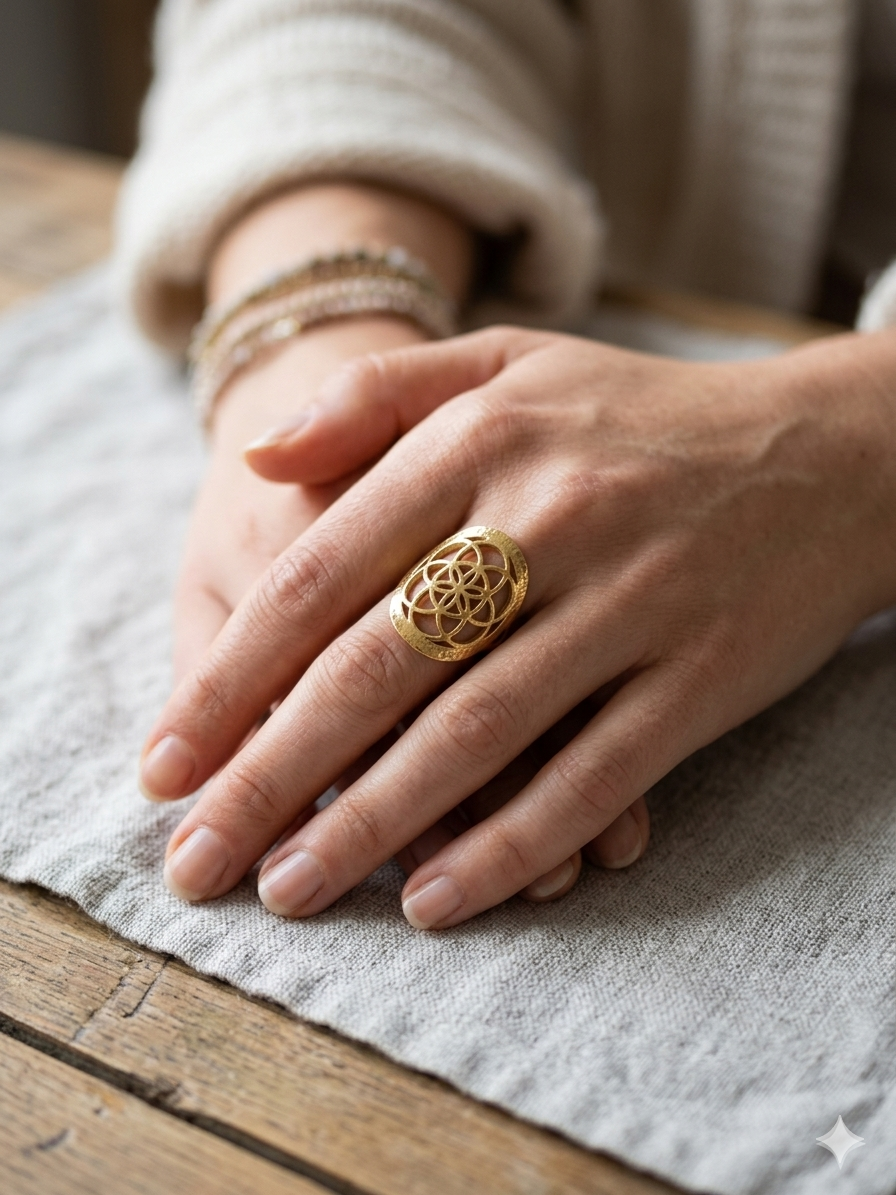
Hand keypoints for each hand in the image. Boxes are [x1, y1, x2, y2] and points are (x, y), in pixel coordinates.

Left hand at [171, 315, 650, 895]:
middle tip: (199, 860)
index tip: (167, 763)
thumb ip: (376, 395)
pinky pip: (592, 777)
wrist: (829, 452)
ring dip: (371, 827)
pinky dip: (511, 845)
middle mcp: (548, 519)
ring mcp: (630, 602)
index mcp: (481, 442)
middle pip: (378, 669)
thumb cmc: (639, 417)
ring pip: (475, 734)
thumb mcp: (508, 364)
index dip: (232, 679)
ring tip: (292, 890)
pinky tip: (438, 897)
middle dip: (271, 777)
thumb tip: (258, 457)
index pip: (321, 575)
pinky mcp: (699, 677)